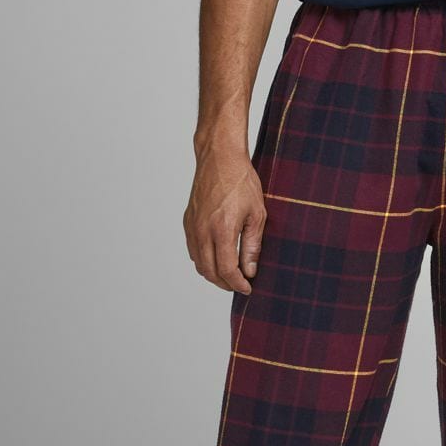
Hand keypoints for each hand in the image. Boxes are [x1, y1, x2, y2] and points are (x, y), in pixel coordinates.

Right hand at [183, 151, 266, 293]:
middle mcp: (203, 230)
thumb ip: (252, 245)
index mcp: (222, 229)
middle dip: (225, 284)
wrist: (219, 157)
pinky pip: (193, 250)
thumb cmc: (241, 181)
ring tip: (230, 275)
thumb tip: (250, 270)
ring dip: (213, 274)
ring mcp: (192, 226)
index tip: (247, 288)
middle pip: (210, 271)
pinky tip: (217, 258)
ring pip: (198, 263)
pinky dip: (203, 260)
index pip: (227, 270)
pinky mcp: (188, 221)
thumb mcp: (257, 214)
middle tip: (240, 285)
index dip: (237, 283)